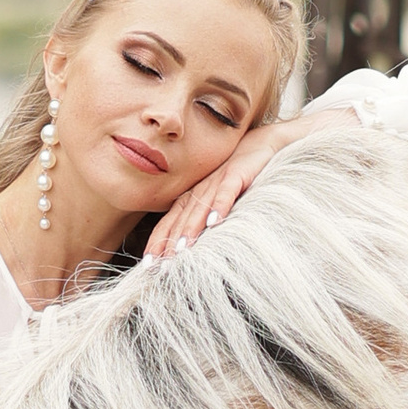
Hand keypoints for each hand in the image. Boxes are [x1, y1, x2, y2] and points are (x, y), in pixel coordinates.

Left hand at [142, 115, 308, 259]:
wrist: (259, 145)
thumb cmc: (237, 176)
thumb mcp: (216, 198)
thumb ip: (204, 217)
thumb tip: (191, 247)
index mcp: (192, 197)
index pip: (169, 221)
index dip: (158, 241)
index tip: (148, 263)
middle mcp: (200, 190)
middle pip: (181, 218)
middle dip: (169, 241)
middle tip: (161, 264)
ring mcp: (216, 181)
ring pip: (200, 207)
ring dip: (191, 228)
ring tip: (182, 249)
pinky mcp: (236, 174)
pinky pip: (226, 192)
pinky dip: (219, 206)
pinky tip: (214, 222)